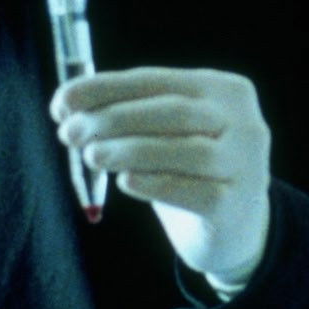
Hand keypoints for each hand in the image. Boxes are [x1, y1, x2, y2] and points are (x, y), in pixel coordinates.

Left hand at [52, 67, 272, 290]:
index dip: (107, 88)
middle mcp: (245, 122)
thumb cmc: (188, 170)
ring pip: (183, 151)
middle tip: (71, 133)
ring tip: (92, 156)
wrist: (235, 228)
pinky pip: (189, 191)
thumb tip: (68, 107)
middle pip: (173, 112)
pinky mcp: (235, 205)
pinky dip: (151, 183)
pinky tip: (126, 182)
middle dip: (113, 119)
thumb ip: (129, 114)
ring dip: (128, 151)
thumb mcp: (167, 133)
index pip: (159, 80)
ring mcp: (246, 165)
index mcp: (225, 90)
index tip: (62, 101)